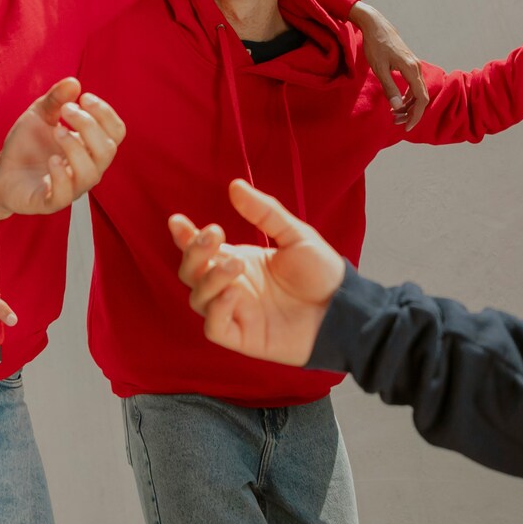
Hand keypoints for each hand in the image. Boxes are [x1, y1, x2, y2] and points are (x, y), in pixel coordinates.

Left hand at [0, 78, 125, 216]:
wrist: (1, 172)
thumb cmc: (27, 144)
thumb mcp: (39, 114)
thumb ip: (56, 99)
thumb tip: (74, 82)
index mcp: (91, 147)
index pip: (116, 132)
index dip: (105, 114)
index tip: (83, 98)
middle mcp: (88, 168)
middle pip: (107, 150)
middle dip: (89, 125)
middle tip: (66, 110)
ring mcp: (72, 187)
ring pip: (91, 173)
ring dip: (76, 147)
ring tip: (57, 131)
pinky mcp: (51, 202)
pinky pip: (66, 194)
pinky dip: (61, 174)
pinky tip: (51, 159)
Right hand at [167, 179, 346, 365]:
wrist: (344, 309)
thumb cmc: (322, 273)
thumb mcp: (296, 235)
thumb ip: (265, 213)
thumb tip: (235, 186)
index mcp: (239, 260)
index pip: (201, 249)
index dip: (185, 236)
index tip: (178, 221)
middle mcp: (231, 285)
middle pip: (191, 272)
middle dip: (194, 252)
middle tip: (214, 235)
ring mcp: (235, 312)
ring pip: (198, 298)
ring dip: (209, 279)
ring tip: (236, 264)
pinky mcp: (242, 337)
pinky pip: (214, 328)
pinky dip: (216, 310)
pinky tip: (234, 293)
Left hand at [349, 1, 429, 129]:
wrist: (376, 25)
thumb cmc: (375, 45)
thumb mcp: (379, 69)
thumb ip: (389, 88)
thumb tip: (397, 107)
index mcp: (411, 69)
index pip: (420, 99)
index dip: (416, 115)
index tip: (406, 127)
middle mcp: (416, 68)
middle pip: (421, 97)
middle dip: (411, 113)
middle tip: (397, 122)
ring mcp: (414, 65)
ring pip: (418, 91)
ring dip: (409, 105)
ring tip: (395, 114)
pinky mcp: (409, 64)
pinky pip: (413, 85)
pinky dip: (407, 96)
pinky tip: (398, 102)